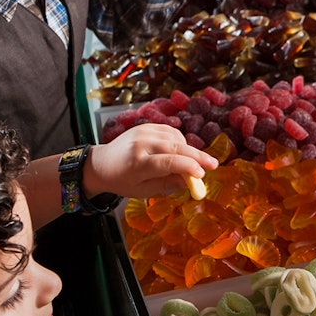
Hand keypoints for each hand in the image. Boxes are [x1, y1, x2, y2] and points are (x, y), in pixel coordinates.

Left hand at [86, 123, 217, 199]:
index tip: (202, 174)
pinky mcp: (146, 125)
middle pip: (175, 147)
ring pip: (175, 138)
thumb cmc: (123, 181)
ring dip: (188, 150)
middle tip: (213, 165)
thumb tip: (191, 181)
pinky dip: (180, 141)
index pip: (167, 162)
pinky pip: (170, 131)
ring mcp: (143, 131)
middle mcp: (140, 144)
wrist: (102, 163)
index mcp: (137, 164)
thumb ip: (168, 184)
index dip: (187, 167)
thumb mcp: (143, 190)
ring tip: (192, 163)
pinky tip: (181, 151)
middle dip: (197, 156)